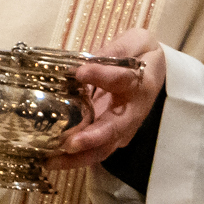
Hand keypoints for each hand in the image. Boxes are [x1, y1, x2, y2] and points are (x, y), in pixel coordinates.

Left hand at [53, 28, 165, 170]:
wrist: (154, 72)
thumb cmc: (143, 55)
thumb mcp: (136, 42)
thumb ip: (115, 51)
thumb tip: (85, 64)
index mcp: (140, 84)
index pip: (122, 80)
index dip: (102, 76)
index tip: (81, 72)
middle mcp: (131, 112)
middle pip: (113, 130)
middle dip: (91, 139)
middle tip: (70, 144)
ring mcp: (119, 127)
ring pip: (102, 148)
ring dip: (78, 157)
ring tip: (51, 160)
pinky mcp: (107, 134)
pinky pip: (92, 149)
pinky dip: (73, 158)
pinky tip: (50, 158)